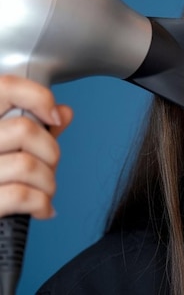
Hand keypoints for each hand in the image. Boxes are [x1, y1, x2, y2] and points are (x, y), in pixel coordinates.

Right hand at [0, 75, 72, 218]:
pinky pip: (22, 196)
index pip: (5, 87)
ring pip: (28, 164)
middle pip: (25, 130)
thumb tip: (64, 111)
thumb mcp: (6, 148)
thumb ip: (33, 129)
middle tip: (48, 166)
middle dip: (50, 152)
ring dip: (48, 182)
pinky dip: (42, 204)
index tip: (55, 117)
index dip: (38, 97)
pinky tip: (42, 209)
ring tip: (44, 191)